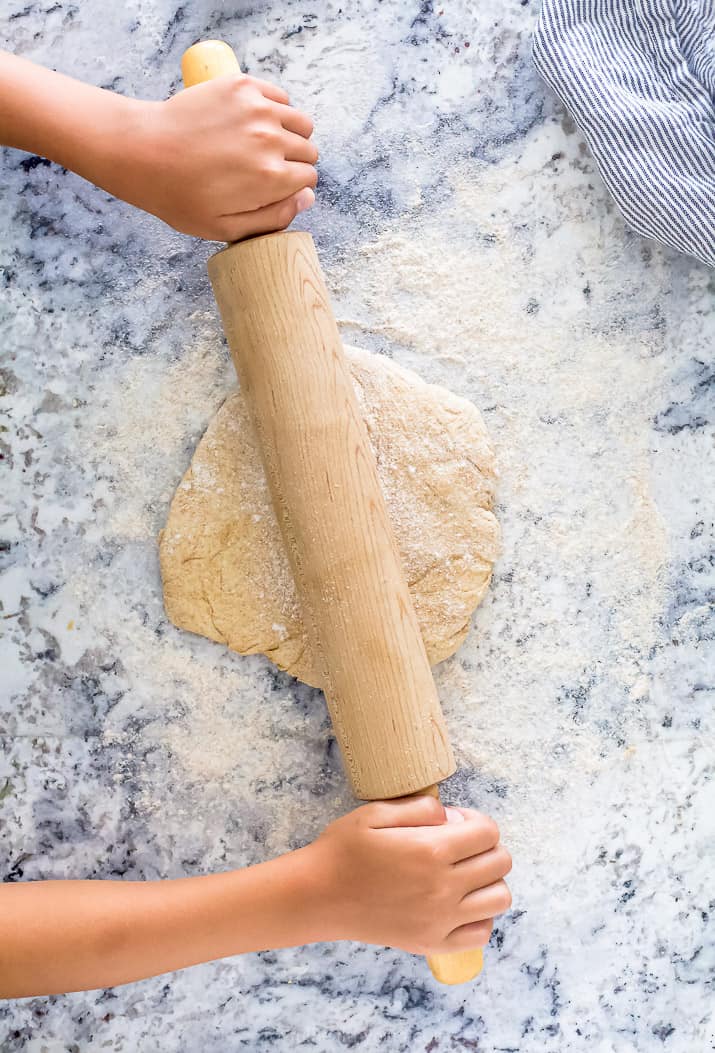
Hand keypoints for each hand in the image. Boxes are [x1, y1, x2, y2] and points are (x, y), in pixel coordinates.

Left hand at [115, 74, 317, 240]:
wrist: (143, 151)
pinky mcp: (242, 86)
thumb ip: (274, 218)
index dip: (294, 187)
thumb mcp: (225, 227)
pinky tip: (256, 122)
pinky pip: (279, 96)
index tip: (275, 188)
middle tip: (266, 168)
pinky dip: (275, 109)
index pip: (308, 180)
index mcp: (271, 178)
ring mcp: (257, 108)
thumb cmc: (179, 196)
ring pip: (300, 121)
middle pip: (308, 150)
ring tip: (265, 145)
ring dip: (291, 134)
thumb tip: (307, 197)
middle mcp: (271, 140)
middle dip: (294, 162)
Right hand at [309, 795, 511, 954]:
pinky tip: (458, 903)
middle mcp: (443, 888)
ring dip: (489, 881)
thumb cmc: (343, 850)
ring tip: (463, 874)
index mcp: (431, 850)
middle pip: (500, 863)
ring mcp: (440, 920)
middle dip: (486, 847)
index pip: (488, 832)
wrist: (318, 897)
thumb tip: (453, 817)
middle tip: (460, 846)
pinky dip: (479, 917)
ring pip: (499, 899)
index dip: (477, 821)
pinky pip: (481, 933)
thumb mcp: (376, 813)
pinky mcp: (432, 943)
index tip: (456, 823)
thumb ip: (421, 808)